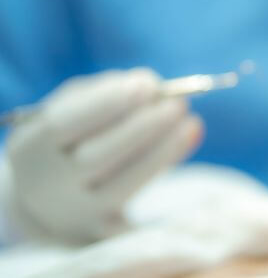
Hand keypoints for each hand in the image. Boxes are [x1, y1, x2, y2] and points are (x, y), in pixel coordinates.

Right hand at [4, 68, 202, 242]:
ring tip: (191, 122)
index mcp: (30, 148)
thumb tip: (155, 87)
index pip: (64, 124)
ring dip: (163, 151)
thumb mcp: (73, 109)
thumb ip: (109, 91)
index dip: (107, 103)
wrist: (49, 201)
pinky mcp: (104, 231)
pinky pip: (141, 206)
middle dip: (142, 128)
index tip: (147, 83)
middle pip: (97, 158)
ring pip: (123, 185)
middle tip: (178, 104)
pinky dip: (165, 173)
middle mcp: (47, 186)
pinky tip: (188, 144)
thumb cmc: (69, 139)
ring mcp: (76, 213)